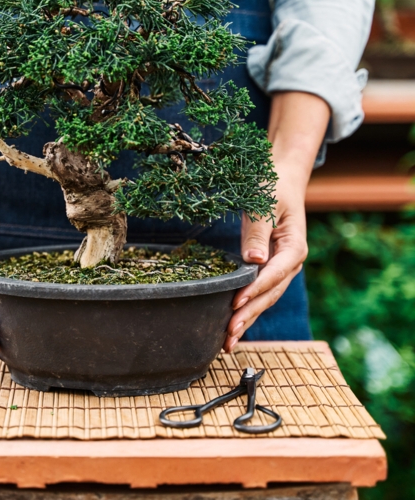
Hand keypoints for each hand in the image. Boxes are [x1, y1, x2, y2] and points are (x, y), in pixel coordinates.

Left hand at [223, 163, 307, 350]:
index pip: (274, 274)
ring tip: (228, 342)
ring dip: (247, 319)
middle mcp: (291, 263)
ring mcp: (281, 270)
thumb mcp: (265, 203)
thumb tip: (254, 261)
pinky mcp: (270, 271)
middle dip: (249, 315)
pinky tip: (233, 327)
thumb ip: (258, 231)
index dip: (255, 290)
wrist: (283, 181)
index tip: (236, 304)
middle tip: (229, 334)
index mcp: (294, 248)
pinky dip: (246, 310)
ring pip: (264, 299)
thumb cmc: (273, 187)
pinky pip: (259, 293)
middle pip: (270, 294)